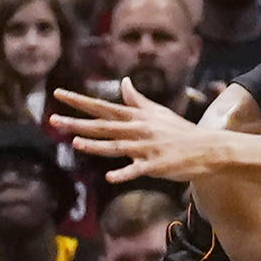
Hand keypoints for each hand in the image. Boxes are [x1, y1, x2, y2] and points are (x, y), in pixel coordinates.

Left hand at [51, 80, 227, 183]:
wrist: (207, 148)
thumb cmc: (181, 131)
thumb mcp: (158, 113)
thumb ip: (137, 100)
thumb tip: (124, 83)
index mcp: (137, 117)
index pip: (103, 106)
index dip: (79, 101)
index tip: (58, 95)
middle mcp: (139, 130)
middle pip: (103, 125)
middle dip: (78, 122)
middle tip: (53, 120)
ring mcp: (147, 148)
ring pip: (116, 146)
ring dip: (96, 145)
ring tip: (75, 143)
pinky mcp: (157, 166)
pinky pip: (137, 170)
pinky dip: (124, 174)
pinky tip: (109, 178)